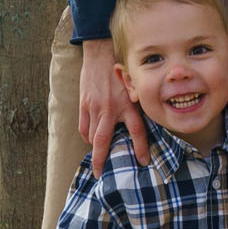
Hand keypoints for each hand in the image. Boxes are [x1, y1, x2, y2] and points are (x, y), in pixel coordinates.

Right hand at [79, 39, 148, 171]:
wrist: (100, 54)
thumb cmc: (121, 72)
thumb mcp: (133, 87)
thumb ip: (136, 105)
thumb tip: (143, 125)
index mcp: (127, 104)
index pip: (137, 132)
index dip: (141, 148)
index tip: (144, 162)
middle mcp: (111, 108)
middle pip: (103, 141)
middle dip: (101, 161)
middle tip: (101, 175)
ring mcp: (95, 107)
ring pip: (91, 137)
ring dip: (95, 147)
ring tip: (100, 153)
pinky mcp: (84, 104)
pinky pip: (83, 128)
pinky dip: (87, 135)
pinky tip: (92, 137)